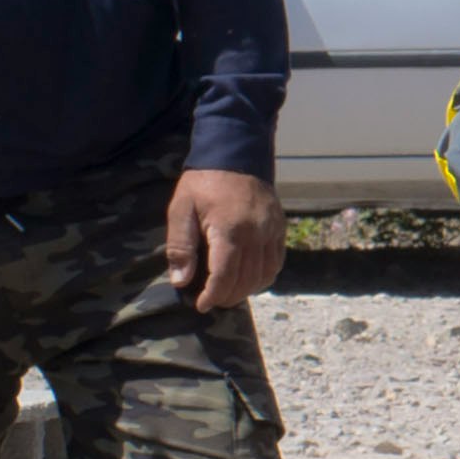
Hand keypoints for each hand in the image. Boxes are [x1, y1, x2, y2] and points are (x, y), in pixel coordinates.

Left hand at [164, 163, 284, 317]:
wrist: (235, 153)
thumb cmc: (204, 182)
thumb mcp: (181, 209)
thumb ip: (180, 246)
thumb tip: (181, 281)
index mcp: (229, 229)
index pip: (224, 276)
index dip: (212, 296)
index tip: (201, 305)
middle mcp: (256, 233)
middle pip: (245, 280)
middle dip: (227, 296)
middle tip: (211, 300)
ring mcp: (271, 231)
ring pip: (263, 275)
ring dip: (246, 290)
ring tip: (228, 293)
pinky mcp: (280, 228)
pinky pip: (276, 262)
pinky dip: (263, 277)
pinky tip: (248, 279)